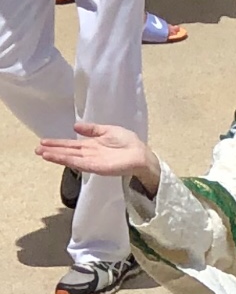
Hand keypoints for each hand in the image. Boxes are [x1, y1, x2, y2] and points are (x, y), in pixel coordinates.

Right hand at [36, 122, 158, 195]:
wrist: (141, 154)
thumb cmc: (128, 143)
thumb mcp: (107, 130)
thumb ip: (92, 129)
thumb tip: (76, 126)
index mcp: (91, 145)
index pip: (71, 144)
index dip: (57, 143)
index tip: (44, 141)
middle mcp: (89, 154)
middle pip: (67, 152)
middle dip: (52, 150)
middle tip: (37, 149)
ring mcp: (91, 161)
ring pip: (70, 158)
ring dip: (56, 156)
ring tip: (42, 153)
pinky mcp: (96, 167)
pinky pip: (79, 163)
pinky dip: (67, 161)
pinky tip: (58, 158)